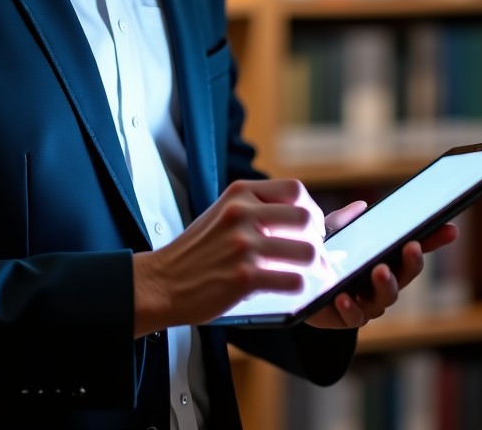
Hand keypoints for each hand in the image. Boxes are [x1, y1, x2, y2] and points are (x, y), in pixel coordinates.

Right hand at [132, 178, 329, 335]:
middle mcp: (242, 214)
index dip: (311, 209)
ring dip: (316, 268)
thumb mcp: (222, 215)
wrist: (162, 280)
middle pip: (307, 219)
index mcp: (238, 194)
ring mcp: (243, 246)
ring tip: (313, 277)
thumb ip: (255, 211)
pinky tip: (294, 292)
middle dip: (319, 240)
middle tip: (316, 255)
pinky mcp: (244, 278)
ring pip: (307, 253)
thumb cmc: (196, 251)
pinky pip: (294, 281)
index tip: (312, 227)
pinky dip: (301, 289)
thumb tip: (301, 222)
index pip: (295, 189)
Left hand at [304, 204, 459, 330]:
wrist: (295, 283)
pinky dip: (351, 307)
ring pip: (384, 299)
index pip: (412, 250)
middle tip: (411, 247)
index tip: (450, 229)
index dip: (433, 240)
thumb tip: (363, 206)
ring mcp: (366, 303)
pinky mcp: (344, 317)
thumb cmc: (321, 254)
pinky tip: (344, 297)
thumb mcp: (331, 233)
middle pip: (404, 276)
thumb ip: (346, 221)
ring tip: (380, 270)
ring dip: (385, 285)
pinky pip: (353, 317)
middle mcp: (380, 284)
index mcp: (384, 259)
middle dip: (411, 262)